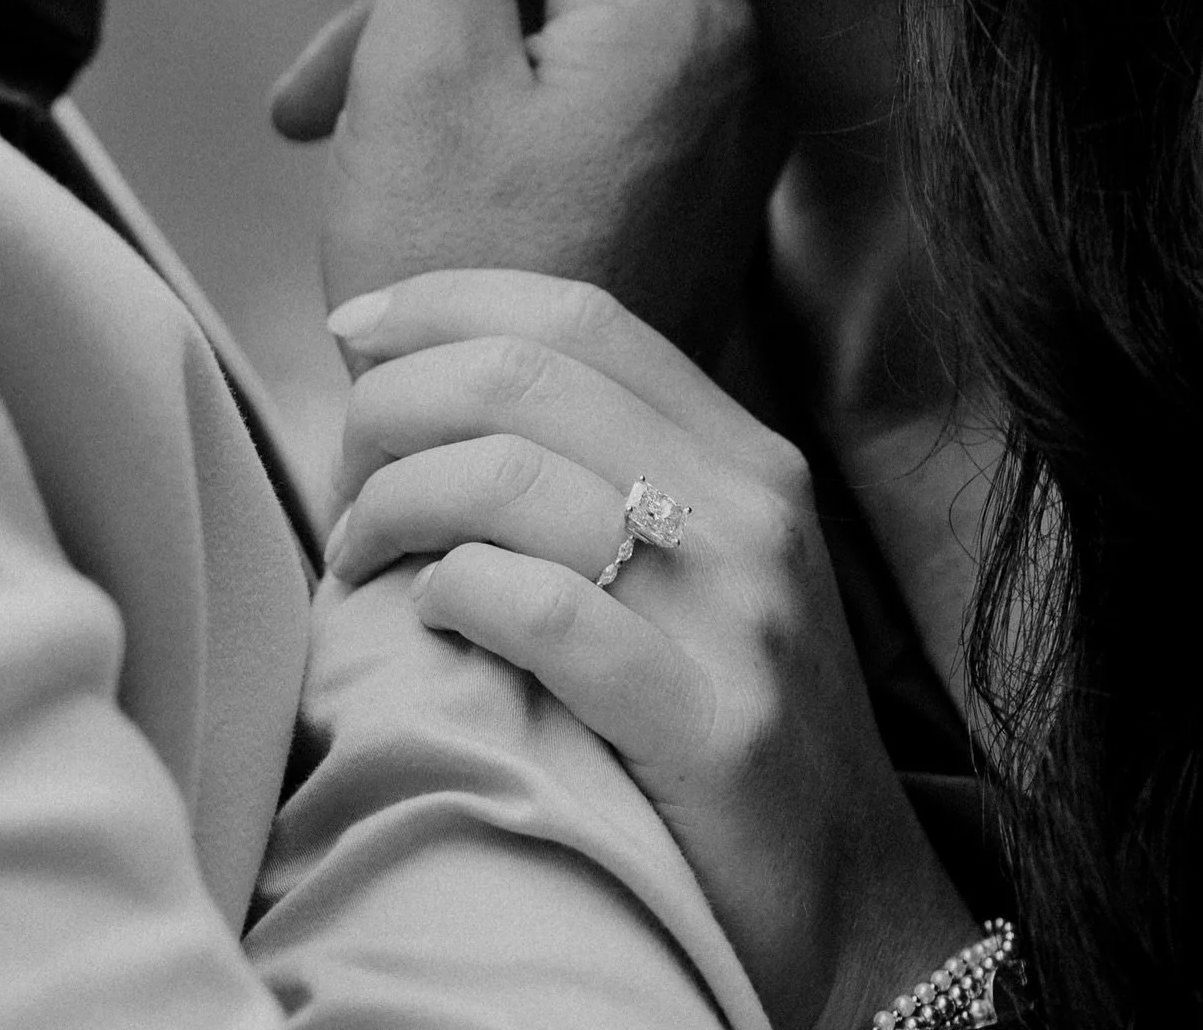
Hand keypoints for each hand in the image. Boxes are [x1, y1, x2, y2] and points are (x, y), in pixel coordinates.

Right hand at [273, 0, 786, 361]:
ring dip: (442, 71)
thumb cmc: (459, 262)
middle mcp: (738, 60)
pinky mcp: (703, 189)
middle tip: (309, 91)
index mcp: (684, 10)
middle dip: (421, 11)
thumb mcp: (425, 64)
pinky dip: (501, 117)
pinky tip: (421, 168)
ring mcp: (732, 133)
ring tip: (339, 144)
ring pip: (561, 41)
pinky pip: (595, 105)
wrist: (517, 457)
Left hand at [324, 269, 974, 1029]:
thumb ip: (609, 469)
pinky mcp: (711, 726)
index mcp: (748, 454)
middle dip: (391, 404)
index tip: (352, 328)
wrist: (855, 902)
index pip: (580, 315)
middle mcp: (751, 510)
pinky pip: (547, 613)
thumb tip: (430, 381)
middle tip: (347, 478)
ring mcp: (737, 615)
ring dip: (394, 503)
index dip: (447, 301)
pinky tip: (428, 614)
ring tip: (360, 556)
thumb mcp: (708, 564)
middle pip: (525, 379)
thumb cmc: (733, 717)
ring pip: (512, 479)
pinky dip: (457, 592)